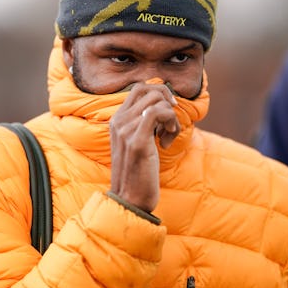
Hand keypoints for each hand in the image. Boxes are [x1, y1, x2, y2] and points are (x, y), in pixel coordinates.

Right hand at [109, 79, 179, 211]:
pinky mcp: (137, 141)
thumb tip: (164, 105)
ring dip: (170, 115)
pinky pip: (158, 112)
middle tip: (171, 121)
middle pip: (146, 88)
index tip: (169, 111)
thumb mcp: (137, 143)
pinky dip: (171, 122)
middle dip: (166, 99)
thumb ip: (144, 124)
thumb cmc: (138, 172)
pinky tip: (167, 141)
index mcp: (116, 120)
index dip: (159, 94)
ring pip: (155, 100)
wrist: (130, 198)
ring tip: (168, 134)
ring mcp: (125, 130)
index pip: (139, 88)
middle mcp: (118, 121)